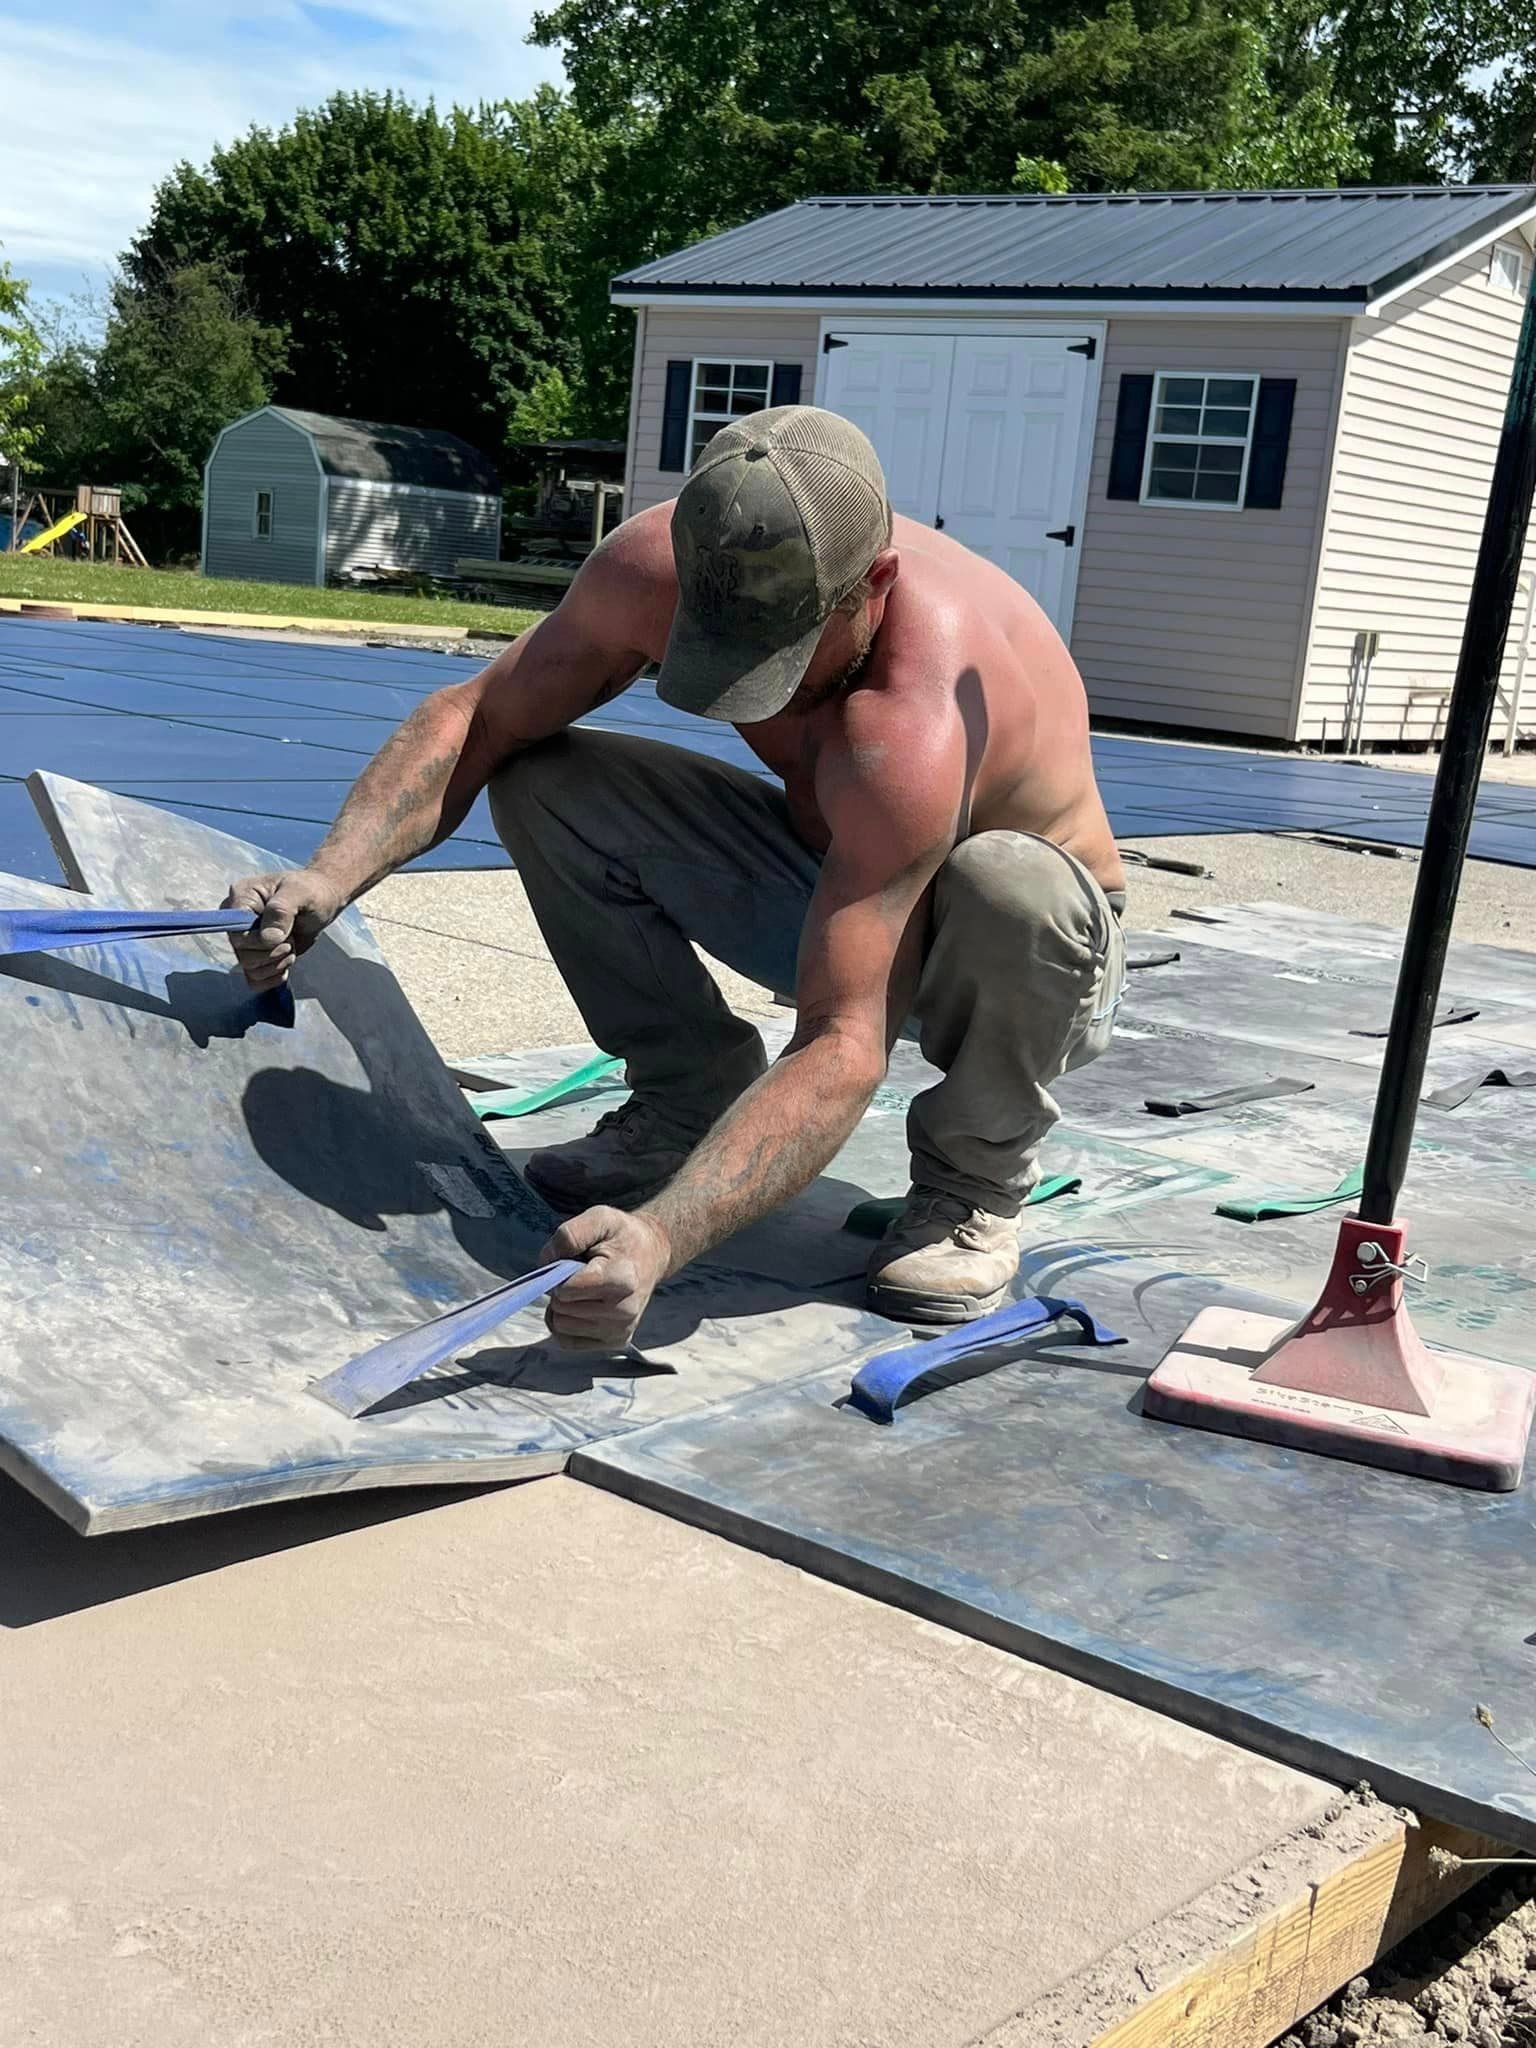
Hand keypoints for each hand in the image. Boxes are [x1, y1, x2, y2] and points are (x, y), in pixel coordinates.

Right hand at [222, 869, 347, 988]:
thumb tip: (269, 938)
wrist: (323, 902)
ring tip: (291, 946)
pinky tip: (287, 961)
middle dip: (273, 953)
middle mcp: (238, 920)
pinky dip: (274, 976)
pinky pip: (255, 979)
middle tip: (291, 940)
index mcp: (241, 897)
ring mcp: (246, 940)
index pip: (235, 930)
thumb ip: (282, 910)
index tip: (282, 936)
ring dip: (276, 964)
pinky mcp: (256, 955)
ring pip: (249, 969)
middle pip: (242, 954)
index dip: (258, 940)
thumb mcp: (300, 893)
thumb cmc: (311, 892)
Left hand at [541, 1207, 671, 1350]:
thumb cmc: (621, 1235)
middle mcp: (624, 1311)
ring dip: (562, 1306)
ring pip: (560, 1326)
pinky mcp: (616, 1341)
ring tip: (583, 1288)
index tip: (574, 1260)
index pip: (567, 1290)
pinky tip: (581, 1305)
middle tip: (581, 1273)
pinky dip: (565, 1323)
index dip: (559, 1273)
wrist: (651, 1254)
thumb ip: (569, 1235)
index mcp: (622, 1279)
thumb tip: (545, 1264)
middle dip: (561, 1289)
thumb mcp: (599, 1217)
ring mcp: (621, 1330)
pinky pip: (566, 1340)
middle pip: (561, 1308)